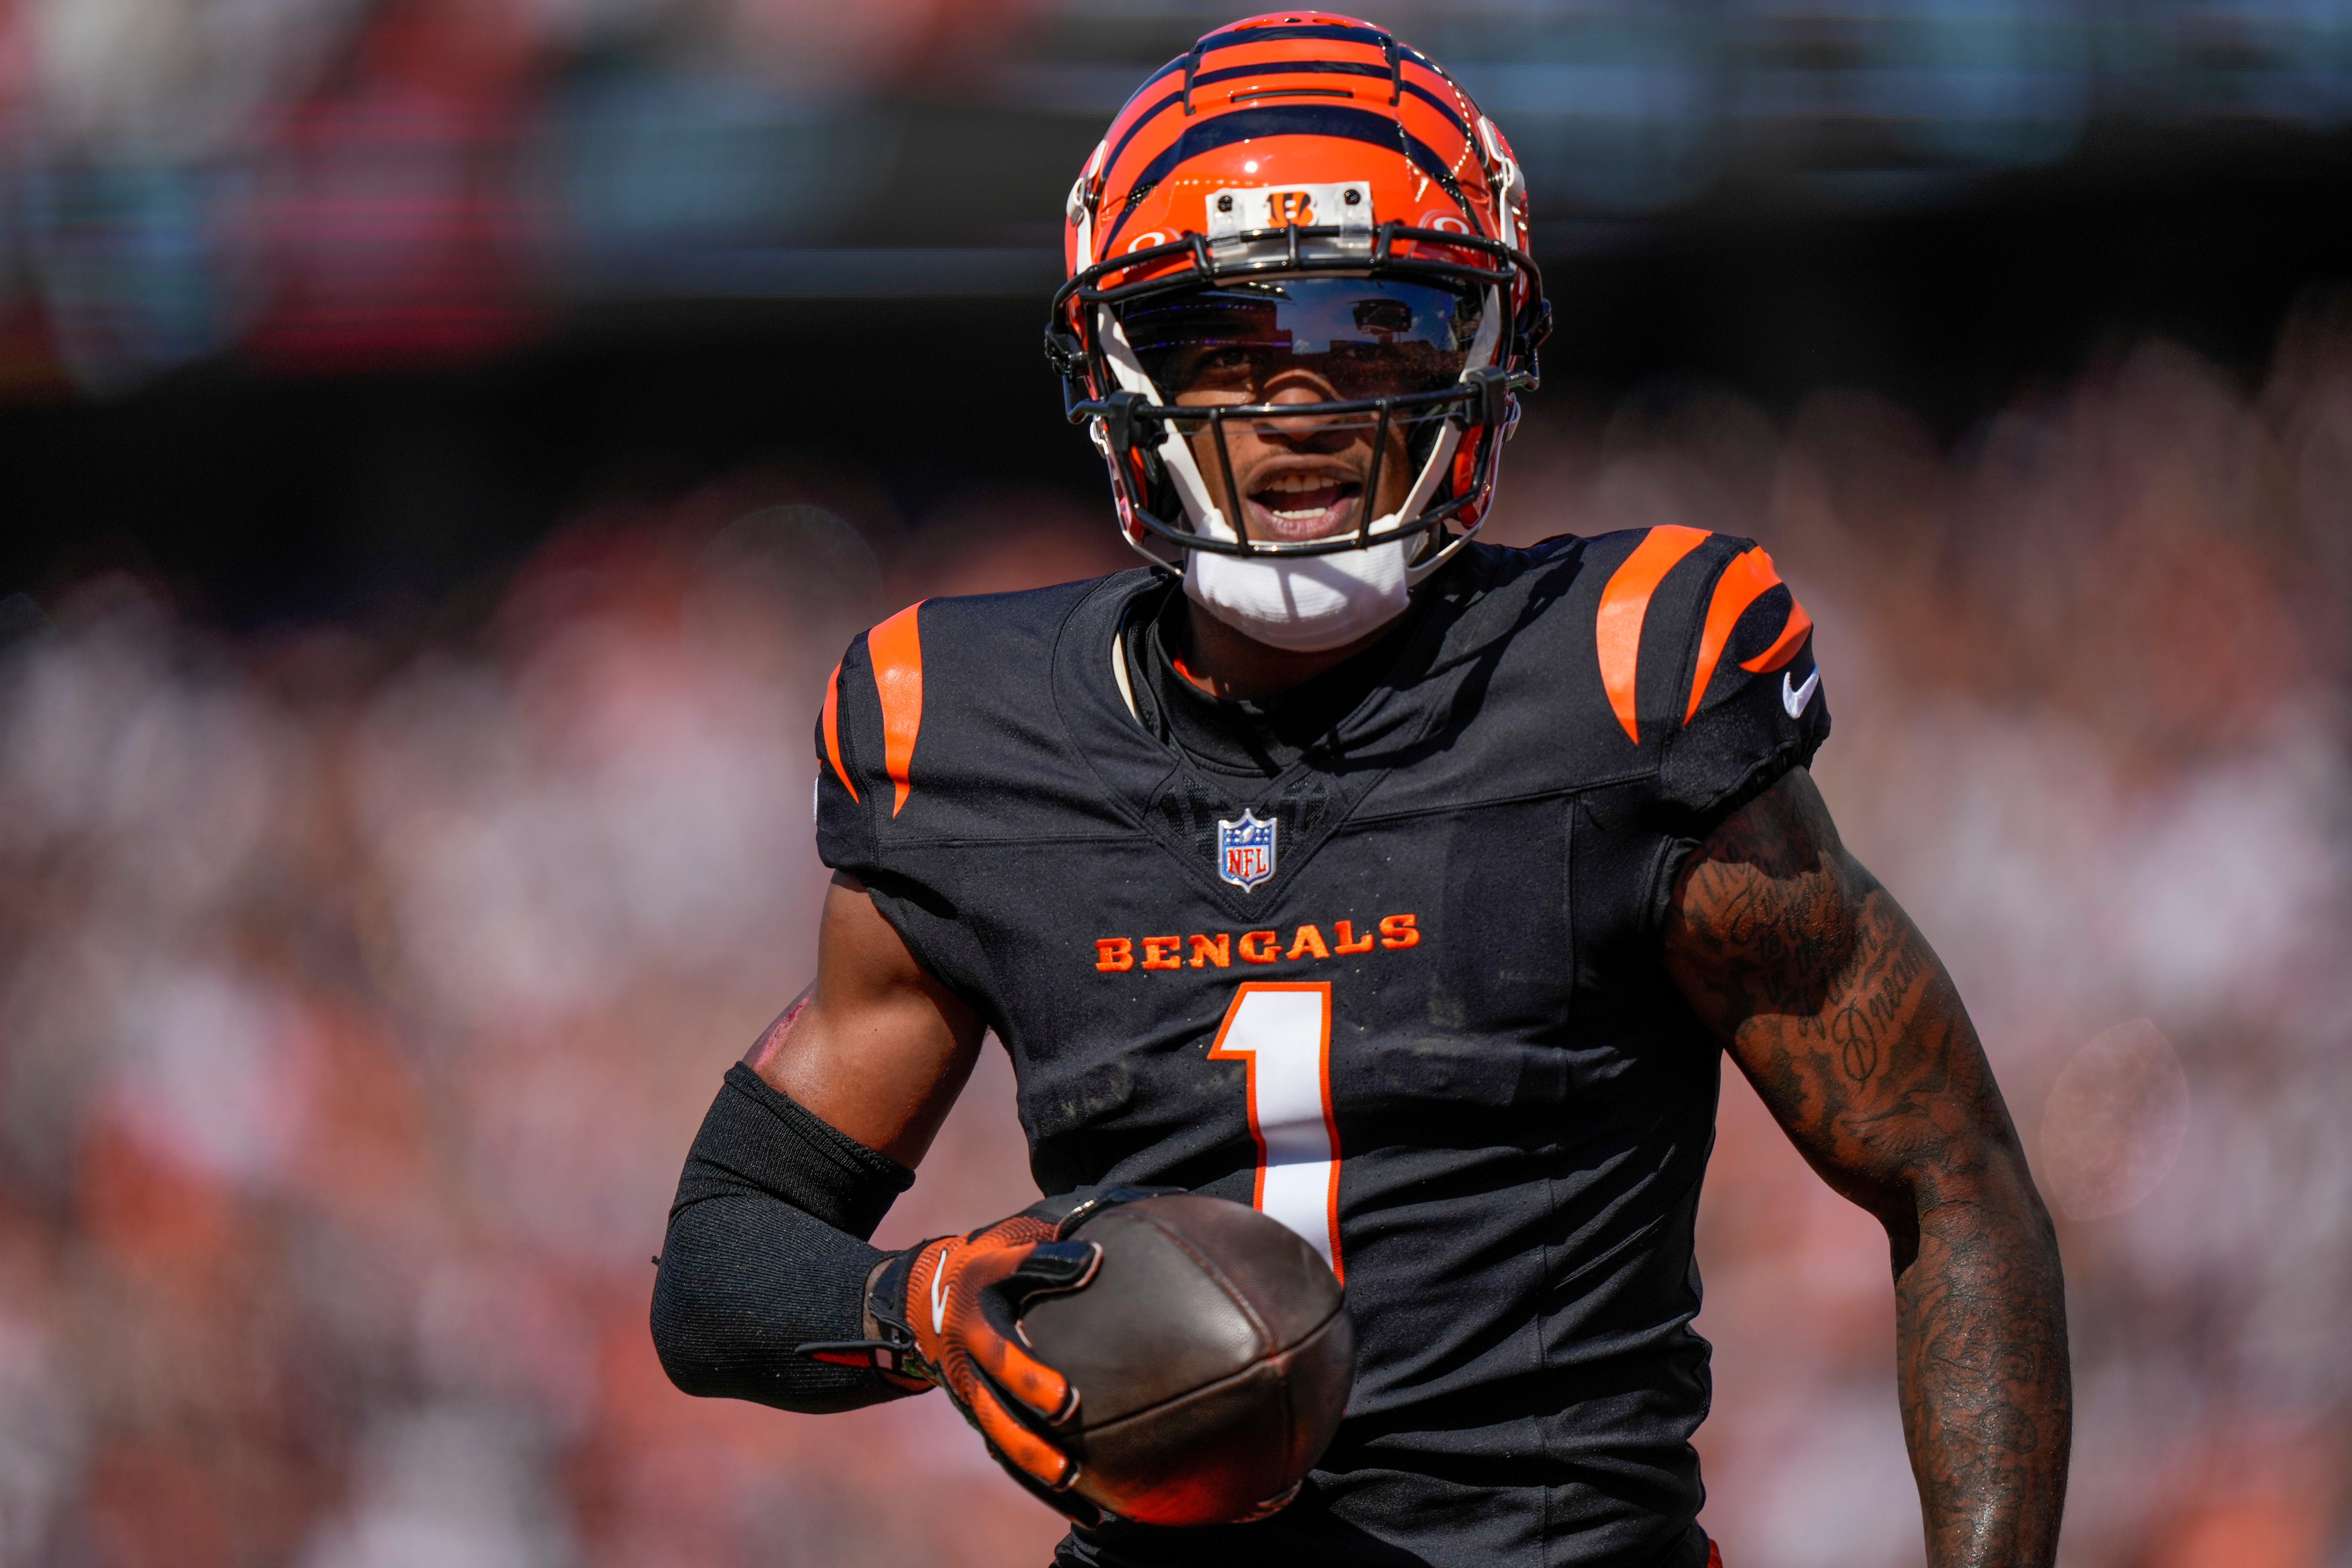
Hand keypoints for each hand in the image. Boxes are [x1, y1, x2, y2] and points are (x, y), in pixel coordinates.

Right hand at [877, 1212, 1102, 1492]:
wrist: (919, 1299)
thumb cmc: (980, 1264)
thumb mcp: (1005, 1244)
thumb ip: (1047, 1249)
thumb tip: (1100, 1257)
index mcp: (978, 1298)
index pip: (1012, 1282)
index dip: (1048, 1270)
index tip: (1090, 1266)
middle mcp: (969, 1350)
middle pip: (995, 1379)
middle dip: (1027, 1394)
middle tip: (1065, 1405)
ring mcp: (971, 1390)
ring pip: (999, 1430)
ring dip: (1033, 1458)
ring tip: (1073, 1481)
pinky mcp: (980, 1417)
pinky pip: (1009, 1457)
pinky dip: (1040, 1487)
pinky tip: (1084, 1514)